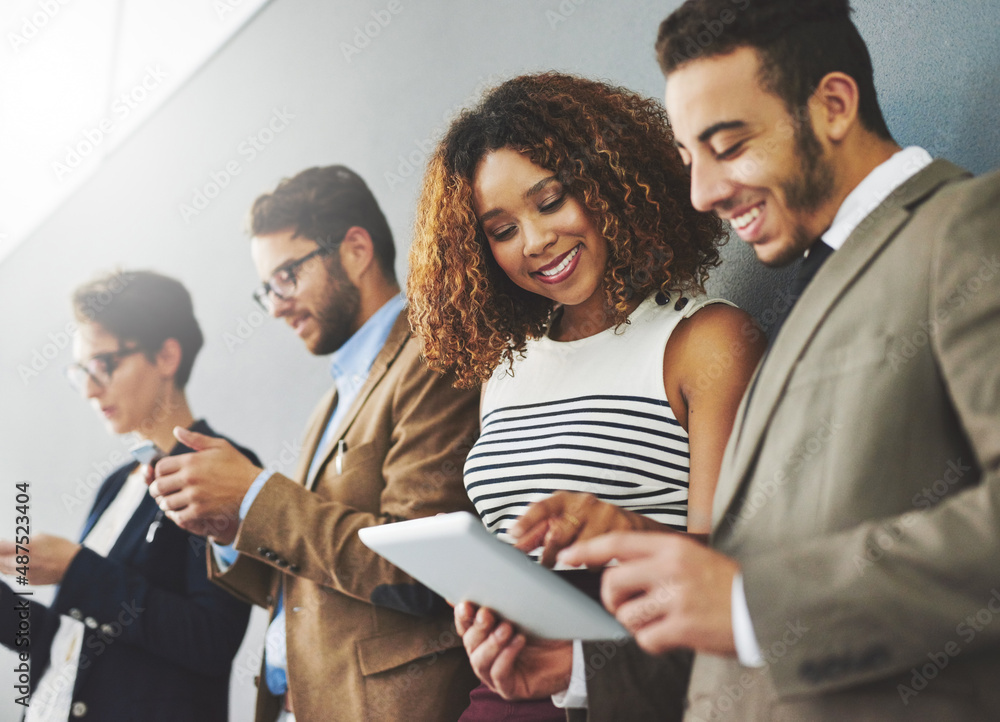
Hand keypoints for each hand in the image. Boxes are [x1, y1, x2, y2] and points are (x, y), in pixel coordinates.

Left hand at [0, 534, 80, 585]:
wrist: (76, 566)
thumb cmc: (62, 549)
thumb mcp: (43, 537)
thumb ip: (24, 540)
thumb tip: (11, 545)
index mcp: (28, 547)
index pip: (2, 547)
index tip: (0, 543)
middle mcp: (25, 562)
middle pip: (0, 561)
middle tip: (1, 551)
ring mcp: (27, 574)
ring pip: (5, 570)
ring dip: (3, 564)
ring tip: (4, 558)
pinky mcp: (30, 581)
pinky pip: (16, 575)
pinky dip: (14, 570)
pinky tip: (19, 564)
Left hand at [148, 427, 260, 544]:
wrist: (255, 488)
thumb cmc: (238, 466)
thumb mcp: (219, 446)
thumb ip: (195, 439)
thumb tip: (177, 430)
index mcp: (191, 460)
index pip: (160, 467)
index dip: (158, 472)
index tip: (163, 476)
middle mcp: (189, 478)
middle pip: (158, 486)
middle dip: (157, 489)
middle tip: (162, 491)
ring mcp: (194, 496)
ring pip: (166, 503)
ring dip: (166, 503)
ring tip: (172, 501)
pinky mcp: (200, 511)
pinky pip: (178, 516)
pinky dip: (177, 515)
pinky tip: (182, 511)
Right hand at [455, 601, 572, 699]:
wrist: (573, 651)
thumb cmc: (547, 628)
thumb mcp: (524, 609)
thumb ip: (503, 599)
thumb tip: (479, 584)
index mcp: (484, 635)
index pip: (465, 626)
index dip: (462, 616)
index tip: (466, 604)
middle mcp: (485, 655)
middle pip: (470, 642)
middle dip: (477, 627)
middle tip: (488, 614)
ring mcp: (495, 675)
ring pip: (480, 661)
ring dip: (491, 643)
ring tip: (507, 628)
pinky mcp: (509, 688)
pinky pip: (499, 674)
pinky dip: (506, 656)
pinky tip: (519, 641)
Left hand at [511, 491, 665, 566]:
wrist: (629, 525)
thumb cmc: (587, 523)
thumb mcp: (562, 521)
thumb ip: (538, 533)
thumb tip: (514, 544)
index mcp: (565, 500)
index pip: (542, 508)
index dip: (527, 521)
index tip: (513, 534)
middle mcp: (584, 503)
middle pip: (559, 533)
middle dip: (548, 553)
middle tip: (546, 564)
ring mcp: (604, 514)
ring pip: (581, 548)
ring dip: (574, 559)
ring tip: (575, 560)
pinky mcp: (622, 527)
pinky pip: (602, 556)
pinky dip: (594, 563)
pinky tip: (595, 560)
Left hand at [559, 531, 738, 656]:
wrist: (767, 606)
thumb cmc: (729, 585)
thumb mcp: (695, 557)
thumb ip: (660, 560)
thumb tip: (620, 569)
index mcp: (673, 547)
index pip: (618, 542)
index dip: (587, 549)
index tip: (567, 555)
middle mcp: (671, 568)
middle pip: (612, 582)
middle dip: (610, 600)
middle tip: (624, 608)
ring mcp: (677, 597)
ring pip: (626, 614)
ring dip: (634, 624)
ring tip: (656, 623)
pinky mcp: (684, 626)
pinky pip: (646, 638)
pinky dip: (651, 642)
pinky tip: (669, 637)